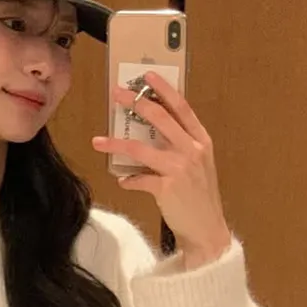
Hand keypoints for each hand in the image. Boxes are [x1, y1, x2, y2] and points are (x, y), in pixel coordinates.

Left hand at [92, 65, 231, 265]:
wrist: (208, 230)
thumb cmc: (201, 196)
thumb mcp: (199, 165)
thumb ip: (181, 145)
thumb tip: (152, 129)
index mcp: (201, 141)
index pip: (182, 108)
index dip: (165, 90)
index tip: (148, 76)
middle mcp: (192, 151)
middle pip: (160, 118)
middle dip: (136, 102)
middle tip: (116, 93)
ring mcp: (180, 169)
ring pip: (141, 148)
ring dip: (116, 143)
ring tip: (98, 141)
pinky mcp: (167, 188)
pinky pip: (139, 179)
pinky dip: (128, 179)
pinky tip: (122, 179)